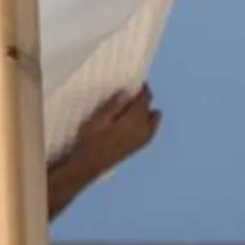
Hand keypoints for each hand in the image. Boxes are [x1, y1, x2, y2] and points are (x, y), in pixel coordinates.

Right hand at [49, 88, 162, 217]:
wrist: (92, 163)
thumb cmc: (91, 138)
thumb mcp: (99, 118)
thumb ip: (114, 105)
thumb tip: (127, 92)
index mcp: (132, 120)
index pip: (143, 100)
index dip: (142, 89)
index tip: (138, 81)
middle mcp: (142, 129)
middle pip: (149, 108)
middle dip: (145, 98)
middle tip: (136, 90)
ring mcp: (143, 139)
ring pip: (154, 120)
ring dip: (148, 109)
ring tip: (139, 103)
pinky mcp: (140, 146)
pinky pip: (152, 130)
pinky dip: (151, 121)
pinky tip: (146, 119)